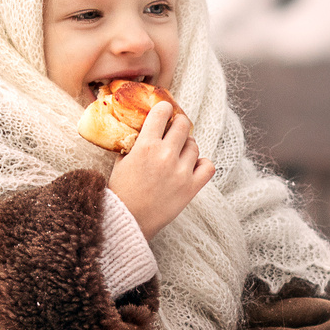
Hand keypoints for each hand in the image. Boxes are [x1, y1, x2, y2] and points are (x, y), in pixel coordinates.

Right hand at [108, 103, 213, 238]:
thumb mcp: (121, 161)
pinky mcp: (191, 188)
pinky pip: (208, 166)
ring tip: (179, 154)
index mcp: (146, 146)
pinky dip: (202, 164)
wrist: (128, 221)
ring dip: (187, 146)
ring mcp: (181, 172)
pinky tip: (193, 166)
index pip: (162, 112)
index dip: (165, 108)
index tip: (165, 111)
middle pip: (183, 125)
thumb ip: (134, 143)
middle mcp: (166, 155)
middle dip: (178, 125)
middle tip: (174, 130)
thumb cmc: (121, 192)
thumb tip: (143, 129)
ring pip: (195, 145)